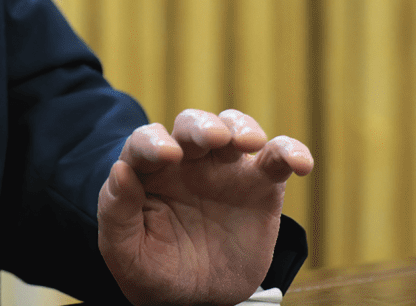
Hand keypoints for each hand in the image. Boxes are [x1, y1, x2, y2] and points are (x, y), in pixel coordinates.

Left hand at [98, 109, 312, 304]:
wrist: (196, 299)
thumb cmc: (153, 268)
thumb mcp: (124, 251)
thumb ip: (116, 211)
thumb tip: (120, 169)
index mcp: (150, 169)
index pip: (146, 142)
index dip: (153, 142)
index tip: (165, 154)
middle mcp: (188, 159)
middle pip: (192, 124)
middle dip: (200, 125)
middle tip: (211, 138)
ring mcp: (225, 169)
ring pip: (233, 128)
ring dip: (241, 127)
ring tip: (248, 142)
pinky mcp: (260, 186)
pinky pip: (277, 159)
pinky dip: (290, 151)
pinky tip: (299, 162)